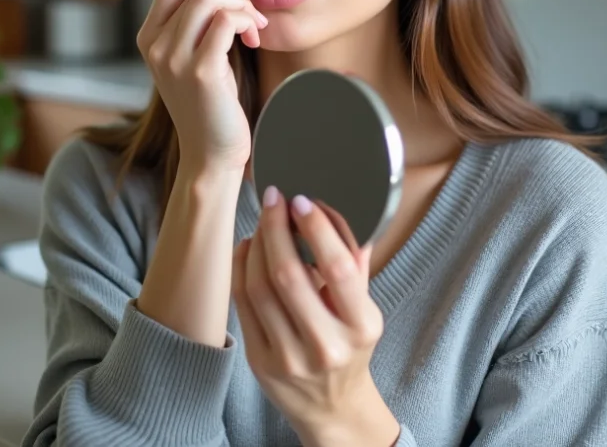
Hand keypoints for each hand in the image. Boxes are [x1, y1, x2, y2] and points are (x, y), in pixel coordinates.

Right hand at [137, 0, 268, 172]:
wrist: (211, 155)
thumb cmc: (210, 105)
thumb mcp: (191, 58)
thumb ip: (193, 24)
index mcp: (149, 38)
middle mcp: (155, 46)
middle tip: (253, 9)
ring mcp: (174, 59)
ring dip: (243, 7)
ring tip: (254, 29)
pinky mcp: (201, 72)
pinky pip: (226, 22)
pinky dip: (247, 22)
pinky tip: (253, 40)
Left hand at [232, 186, 398, 446]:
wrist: (331, 406)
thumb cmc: (350, 348)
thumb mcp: (365, 311)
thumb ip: (357, 264)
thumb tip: (344, 209)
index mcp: (361, 327)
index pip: (338, 269)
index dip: (317, 229)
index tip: (303, 201)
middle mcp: (326, 345)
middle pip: (288, 275)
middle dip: (276, 228)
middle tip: (275, 199)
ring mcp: (289, 357)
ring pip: (259, 287)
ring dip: (256, 244)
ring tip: (262, 222)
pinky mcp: (260, 361)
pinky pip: (243, 303)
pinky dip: (241, 267)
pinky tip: (247, 248)